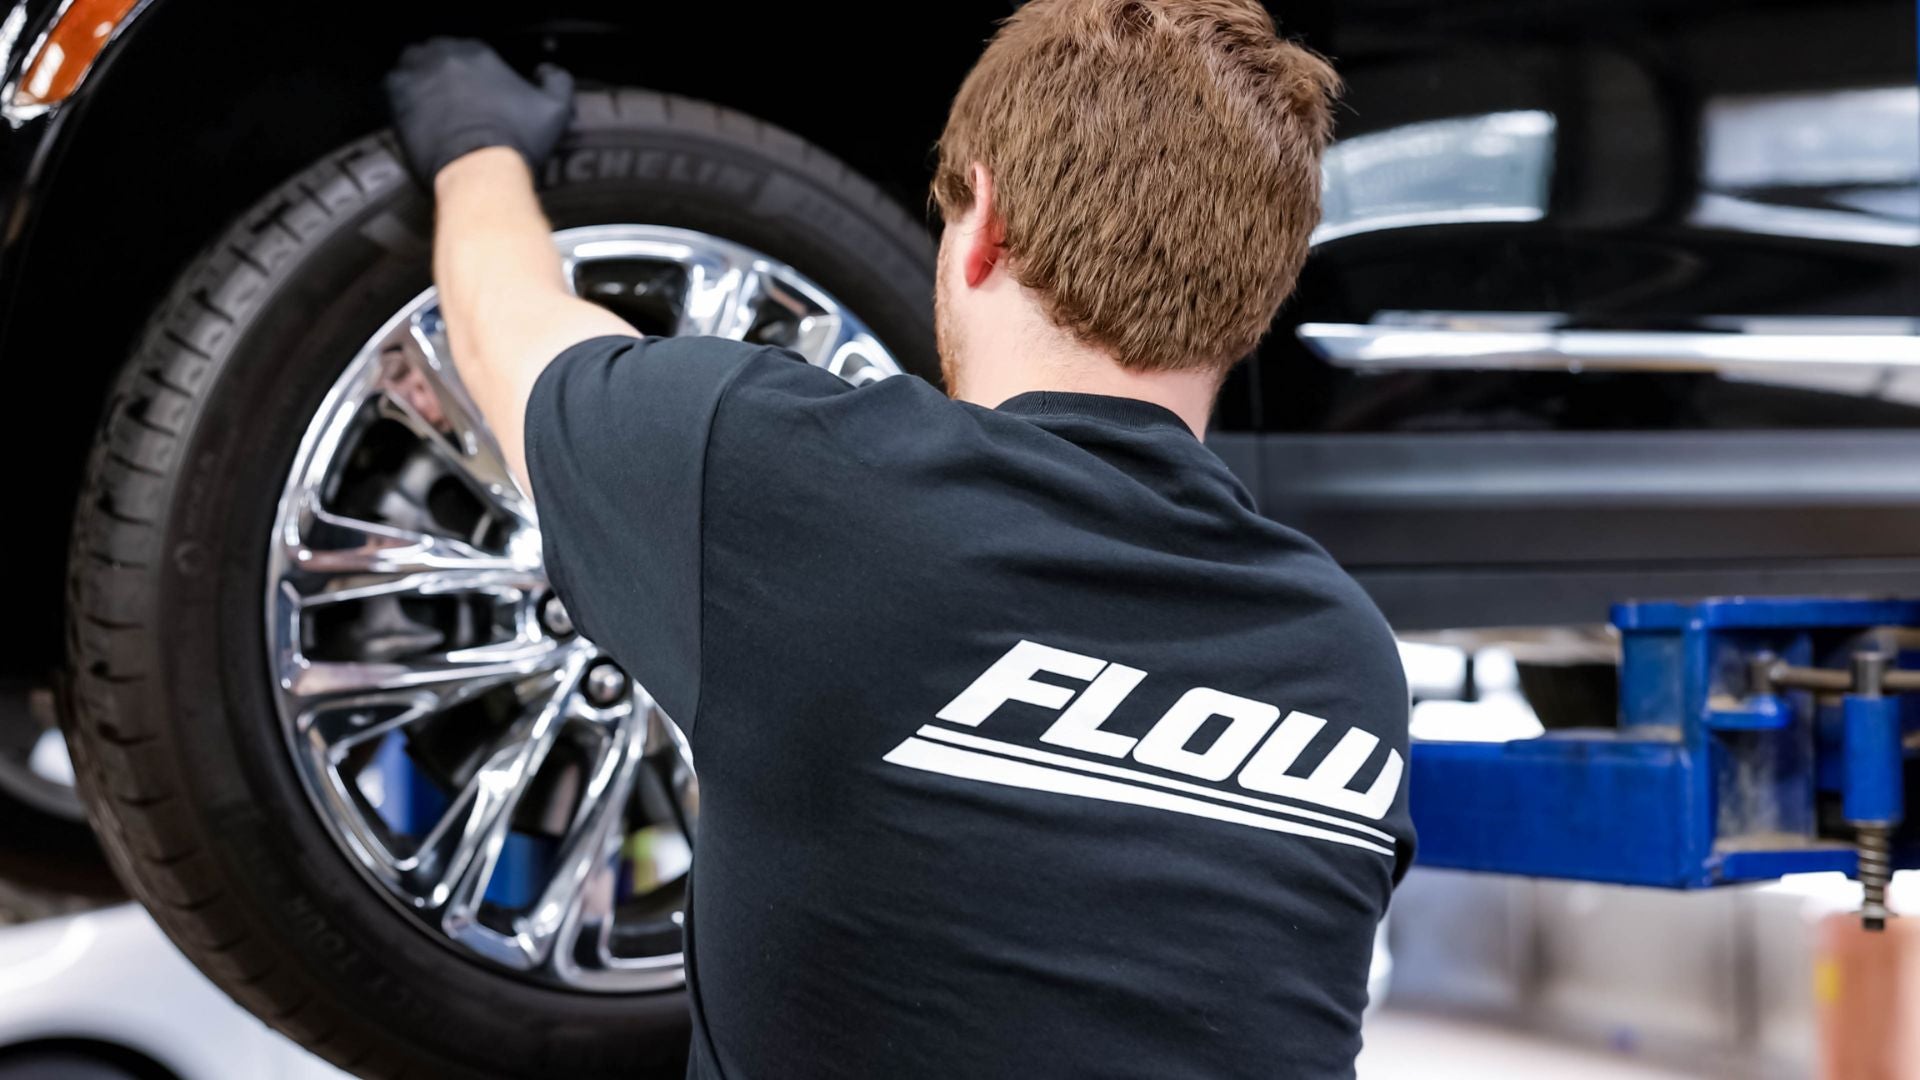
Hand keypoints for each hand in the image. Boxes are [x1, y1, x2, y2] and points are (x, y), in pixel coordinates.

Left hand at [385, 38, 574, 183]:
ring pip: (412, 64)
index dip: (473, 73)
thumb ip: (557, 81)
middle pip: (438, 55)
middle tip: (450, 101)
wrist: (481, 168)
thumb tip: (547, 71)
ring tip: (429, 106)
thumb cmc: (514, 141)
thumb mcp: (555, 110)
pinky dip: (399, 96)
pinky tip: (411, 115)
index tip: (476, 93)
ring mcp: (418, 72)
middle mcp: (446, 55)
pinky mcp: (397, 94)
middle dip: (443, 74)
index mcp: (480, 53)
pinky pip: (390, 84)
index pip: (470, 52)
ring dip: (419, 80)